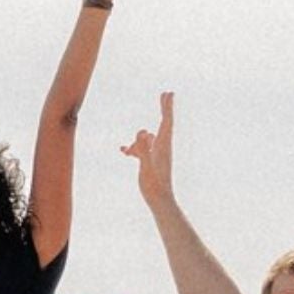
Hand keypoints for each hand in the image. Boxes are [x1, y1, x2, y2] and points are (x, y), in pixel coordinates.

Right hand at [120, 90, 174, 205]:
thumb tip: (142, 131)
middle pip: (163, 124)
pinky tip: (124, 151)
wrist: (159, 200)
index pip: (166, 122)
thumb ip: (144, 148)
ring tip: (127, 150)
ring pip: (147, 138)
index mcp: (163, 145)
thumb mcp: (146, 165)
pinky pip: (142, 148)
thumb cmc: (154, 184)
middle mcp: (162, 147)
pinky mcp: (152, 161)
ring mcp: (157, 154)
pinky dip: (134, 147)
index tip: (169, 94)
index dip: (167, 107)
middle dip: (164, 109)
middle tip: (166, 95)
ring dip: (138, 140)